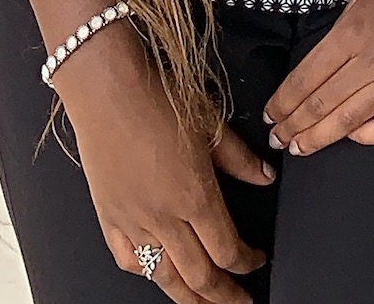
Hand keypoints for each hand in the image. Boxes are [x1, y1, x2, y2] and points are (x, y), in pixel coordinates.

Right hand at [53, 29, 272, 302]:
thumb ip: (240, 159)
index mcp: (195, 196)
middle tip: (239, 301)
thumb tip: (265, 175)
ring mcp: (133, 222)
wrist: (108, 91)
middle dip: (222, 295)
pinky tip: (158, 273)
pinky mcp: (109, 218)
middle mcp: (164, 218)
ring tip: (204, 303)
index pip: (227, 249)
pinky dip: (148, 273)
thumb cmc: (159, 99)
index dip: (247, 261)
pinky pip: (129, 260)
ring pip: (163, 278)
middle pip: (199, 276)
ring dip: (188, 297)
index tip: (258, 260)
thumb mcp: (212, 125)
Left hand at [263, 0, 373, 155]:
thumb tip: (326, 56)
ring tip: (300, 148)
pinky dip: (369, 137)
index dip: (283, 102)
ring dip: (319, 138)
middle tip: (276, 139)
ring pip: (350, 122)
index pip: (305, 79)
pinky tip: (354, 135)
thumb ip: (343, 25)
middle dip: (293, 126)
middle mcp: (373, 61)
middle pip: (321, 105)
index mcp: (353, 32)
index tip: (270, 115)